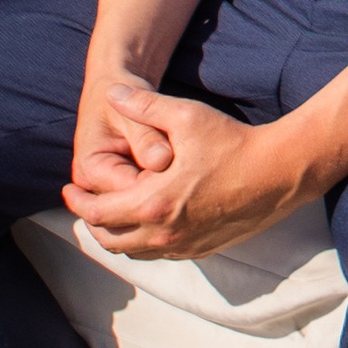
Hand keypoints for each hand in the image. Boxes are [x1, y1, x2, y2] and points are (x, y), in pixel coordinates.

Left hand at [62, 83, 303, 259]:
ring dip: (115, 234)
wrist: (279, 173)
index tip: (68, 189)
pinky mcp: (201, 250)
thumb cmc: (233, 142)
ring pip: (132, 252)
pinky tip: (147, 220)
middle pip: (108, 240)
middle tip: (85, 202)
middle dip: (91, 222)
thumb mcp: (186, 117)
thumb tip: (112, 93)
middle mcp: (163, 235)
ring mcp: (183, 247)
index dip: (76, 201)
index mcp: (153, 204)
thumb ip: (145, 104)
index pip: (96, 214)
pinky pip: (158, 254)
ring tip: (111, 212)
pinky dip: (142, 242)